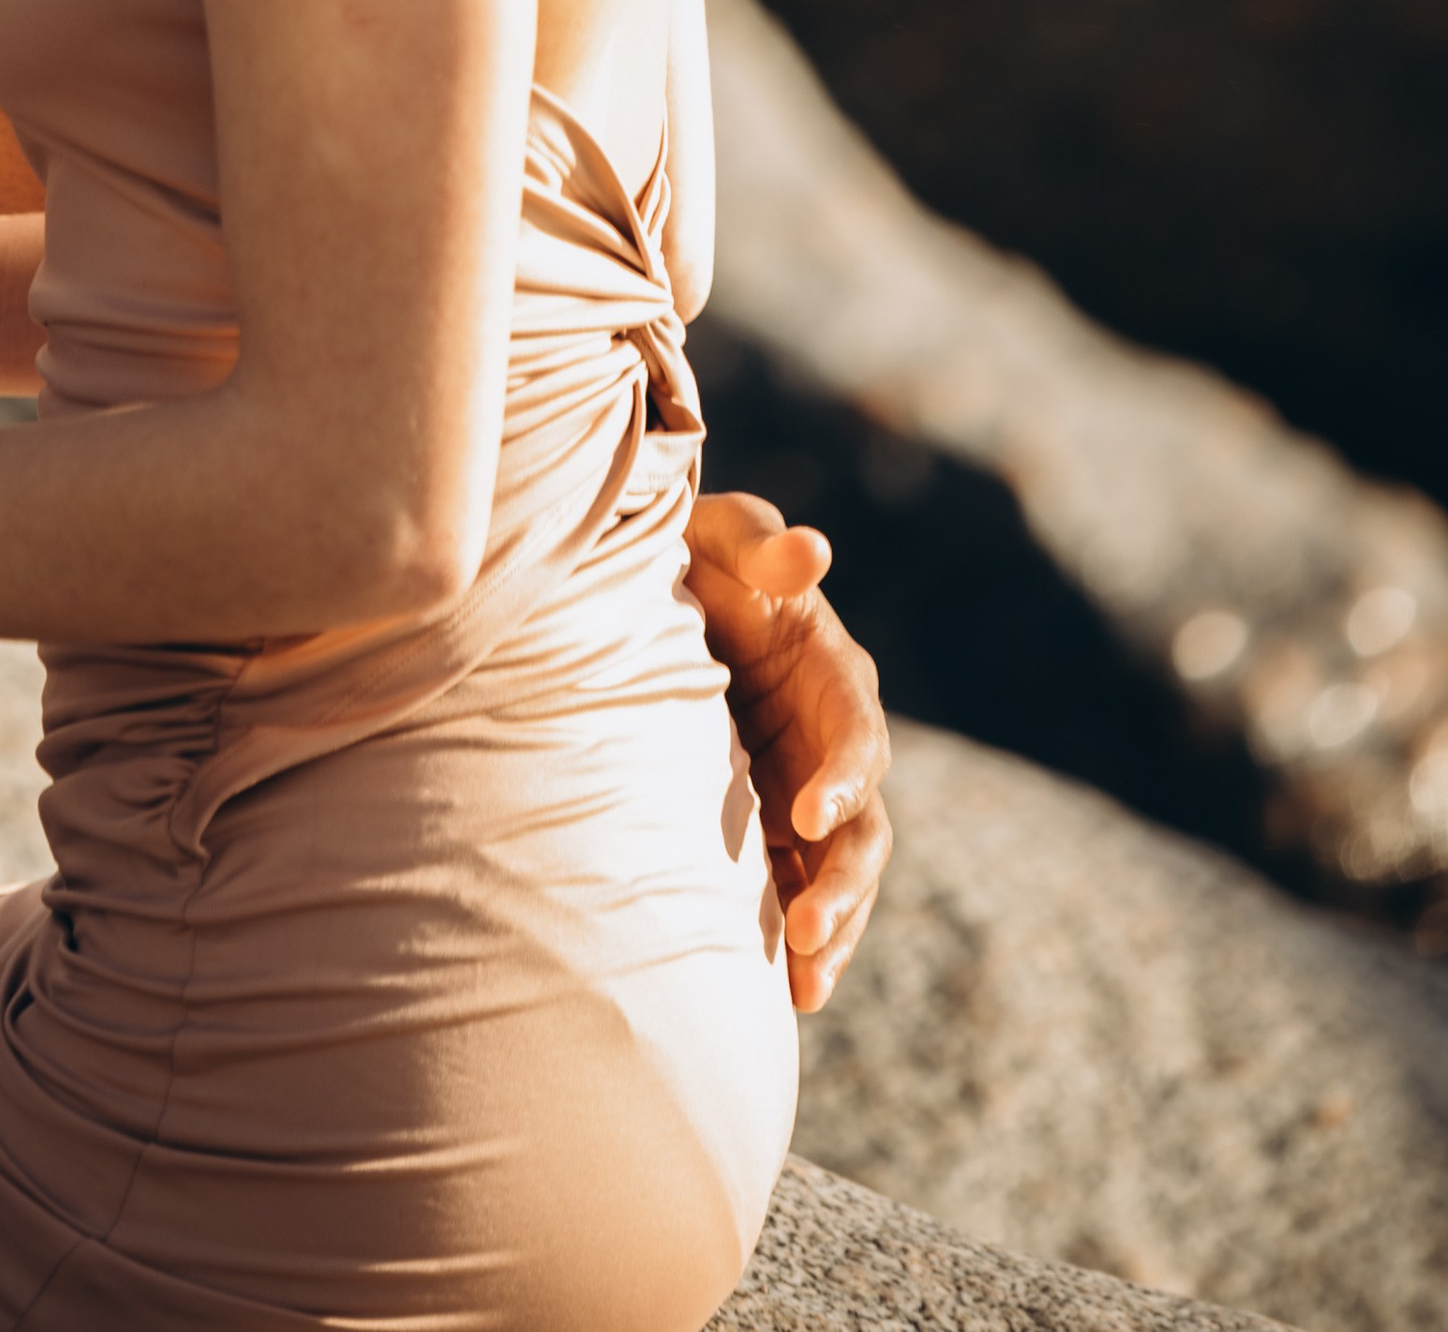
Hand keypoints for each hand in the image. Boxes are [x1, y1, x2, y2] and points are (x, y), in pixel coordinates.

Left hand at [685, 489, 891, 1012]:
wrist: (664, 593)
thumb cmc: (697, 552)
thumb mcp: (722, 532)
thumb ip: (761, 542)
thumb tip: (813, 551)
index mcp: (834, 674)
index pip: (857, 736)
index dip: (842, 778)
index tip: (807, 816)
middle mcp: (833, 743)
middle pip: (864, 826)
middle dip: (842, 883)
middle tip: (803, 930)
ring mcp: (807, 789)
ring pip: (841, 873)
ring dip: (831, 928)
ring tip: (805, 987)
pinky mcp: (775, 825)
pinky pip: (802, 889)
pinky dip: (802, 940)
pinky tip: (787, 994)